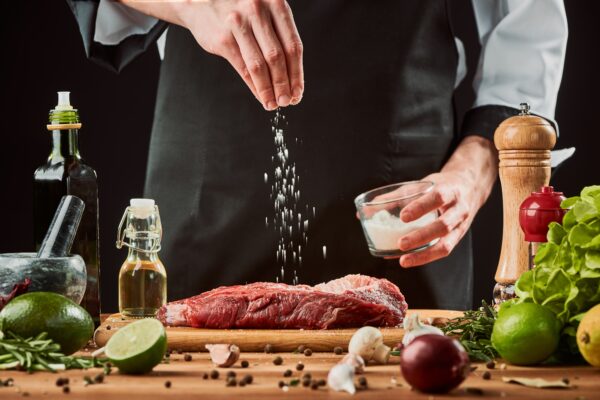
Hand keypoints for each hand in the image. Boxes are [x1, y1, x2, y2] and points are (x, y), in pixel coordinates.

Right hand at [175, 0, 303, 109]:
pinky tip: (260, 96)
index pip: (293, 46)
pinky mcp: (223, 38)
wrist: (200, 2)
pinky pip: (243, 68)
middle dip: (284, 84)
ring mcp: (238, 23)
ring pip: (260, 65)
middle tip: (287, 102)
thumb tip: (293, 77)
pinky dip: (254, 86)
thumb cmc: (239, 11)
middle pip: (277, 57)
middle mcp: (258, 10)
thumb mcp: (263, 13)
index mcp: (275, 4)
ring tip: (274, 103)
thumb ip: (278, 36)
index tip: (298, 92)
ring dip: (269, 90)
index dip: (297, 73)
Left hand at [394, 136, 497, 266]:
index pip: (438, 197)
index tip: (403, 216)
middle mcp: (459, 209)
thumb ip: (396, 196)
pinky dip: (426, 257)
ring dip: (424, 254)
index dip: (421, 207)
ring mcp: (461, 226)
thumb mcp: (421, 184)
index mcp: (450, 190)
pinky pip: (444, 250)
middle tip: (400, 244)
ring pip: (446, 244)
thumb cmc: (441, 185)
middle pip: (443, 225)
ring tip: (403, 260)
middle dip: (421, 236)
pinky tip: (410, 260)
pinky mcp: (458, 238)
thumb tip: (366, 210)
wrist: (469, 188)